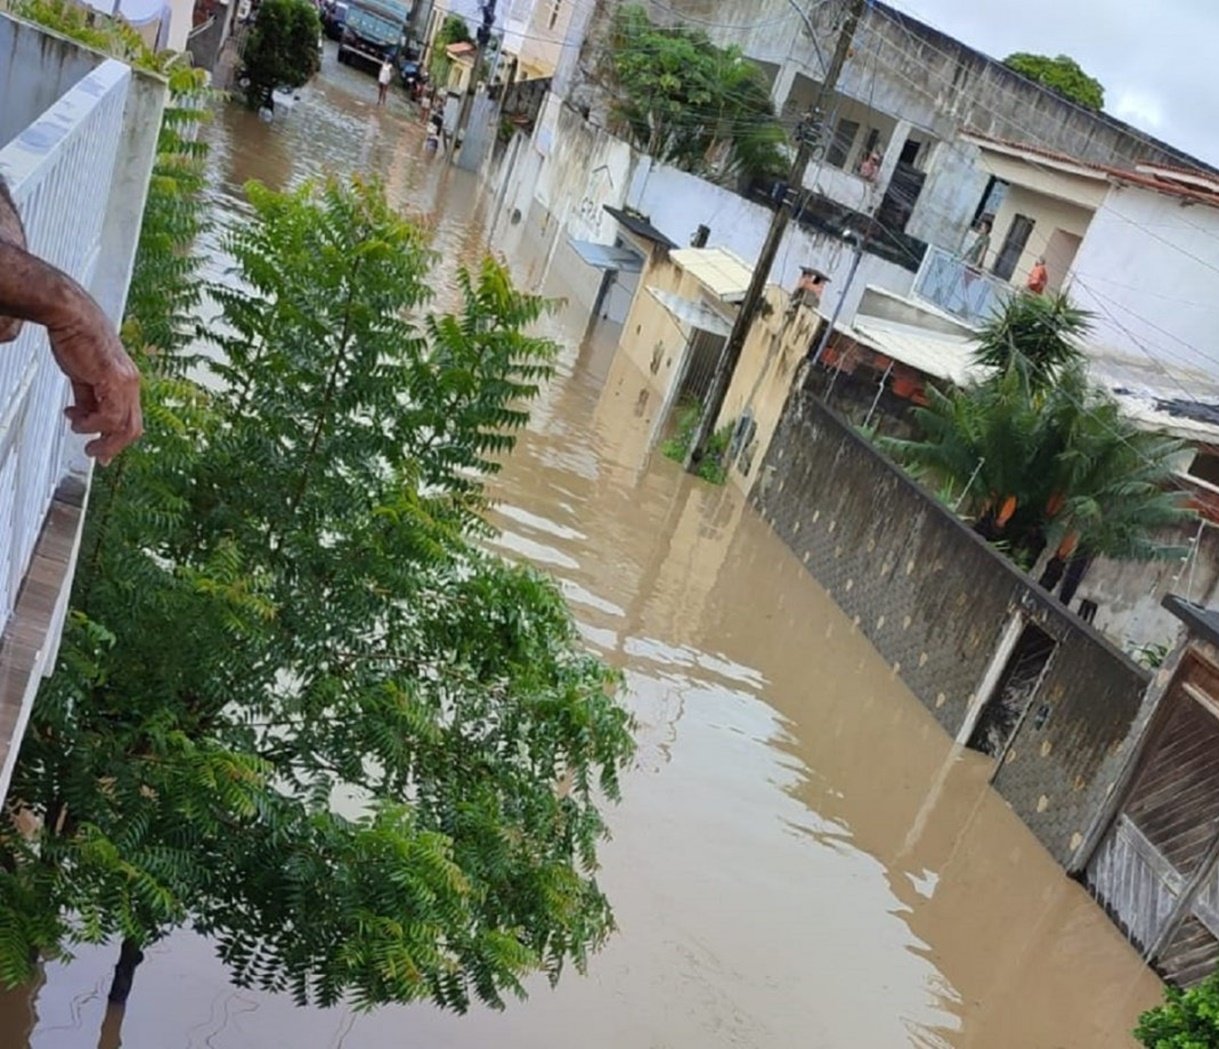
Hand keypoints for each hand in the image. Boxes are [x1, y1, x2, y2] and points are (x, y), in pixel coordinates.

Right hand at [45, 294, 142, 465]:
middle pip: (133, 428)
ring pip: (124, 425)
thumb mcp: (82, 376)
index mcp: (127, 383)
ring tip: (80, 431)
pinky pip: (111, 414)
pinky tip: (77, 418)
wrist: (73, 316)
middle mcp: (132, 384)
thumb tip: (84, 418)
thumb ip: (86, 399)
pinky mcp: (115, 379)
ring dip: (101, 436)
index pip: (130, 420)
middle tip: (94, 452)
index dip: (118, 440)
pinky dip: (94, 422)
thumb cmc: (78, 339)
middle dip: (113, 446)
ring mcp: (126, 382)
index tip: (103, 452)